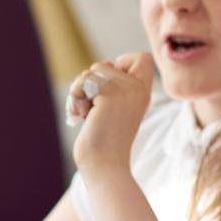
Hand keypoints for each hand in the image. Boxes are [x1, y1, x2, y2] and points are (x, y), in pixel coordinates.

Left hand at [69, 53, 152, 172]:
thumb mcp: (115, 106)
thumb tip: (105, 64)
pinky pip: (84, 81)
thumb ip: (114, 84)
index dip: (124, 63)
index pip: (142, 58)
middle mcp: (138, 88)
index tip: (114, 87)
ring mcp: (125, 90)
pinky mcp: (109, 94)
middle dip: (91, 84)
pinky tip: (84, 117)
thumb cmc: (105, 139)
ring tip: (89, 114)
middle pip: (105, 64)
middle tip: (95, 108)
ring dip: (81, 92)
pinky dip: (76, 98)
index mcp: (143, 92)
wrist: (104, 163)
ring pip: (91, 71)